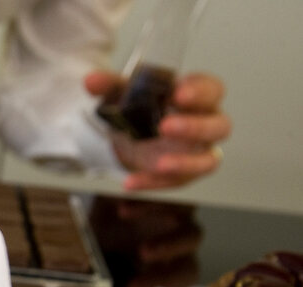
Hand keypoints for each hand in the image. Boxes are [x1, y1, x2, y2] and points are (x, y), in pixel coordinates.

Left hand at [85, 70, 230, 190]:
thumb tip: (91, 80)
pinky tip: (131, 182)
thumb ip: (110, 84)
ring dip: (184, 163)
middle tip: (166, 127)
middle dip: (194, 127)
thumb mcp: (125, 92)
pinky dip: (152, 183)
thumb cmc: (141, 106)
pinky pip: (175, 182)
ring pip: (207, 161)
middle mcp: (206, 123)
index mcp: (198, 97)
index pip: (212, 90)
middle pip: (218, 126)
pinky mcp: (183, 174)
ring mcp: (197, 152)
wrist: (131, 134)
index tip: (178, 94)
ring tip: (160, 164)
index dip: (200, 92)